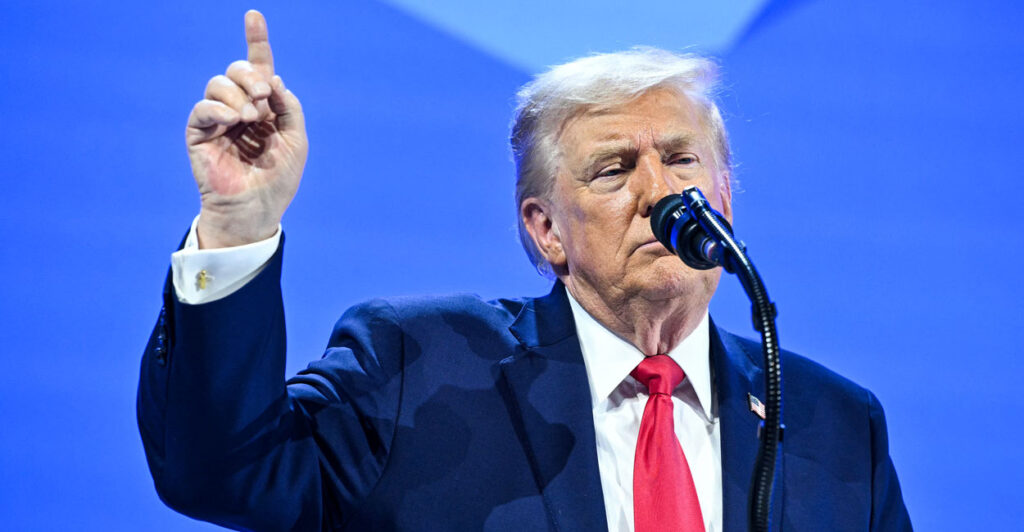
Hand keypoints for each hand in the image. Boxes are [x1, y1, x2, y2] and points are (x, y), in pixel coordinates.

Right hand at [186, 10, 307, 248]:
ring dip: (238, 95)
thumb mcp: (296, 140)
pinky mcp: (199, 134)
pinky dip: (219, 109)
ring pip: (218, 83)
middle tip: (263, 98)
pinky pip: (203, 108)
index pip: (258, 67)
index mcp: (264, 107)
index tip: (254, 15)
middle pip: (237, 70)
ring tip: (250, 119)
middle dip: (251, 76)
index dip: (256, 41)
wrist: (257, 209)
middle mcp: (240, 108)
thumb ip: (288, 107)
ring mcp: (218, 120)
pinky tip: (234, 121)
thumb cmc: (278, 179)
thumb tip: (271, 78)